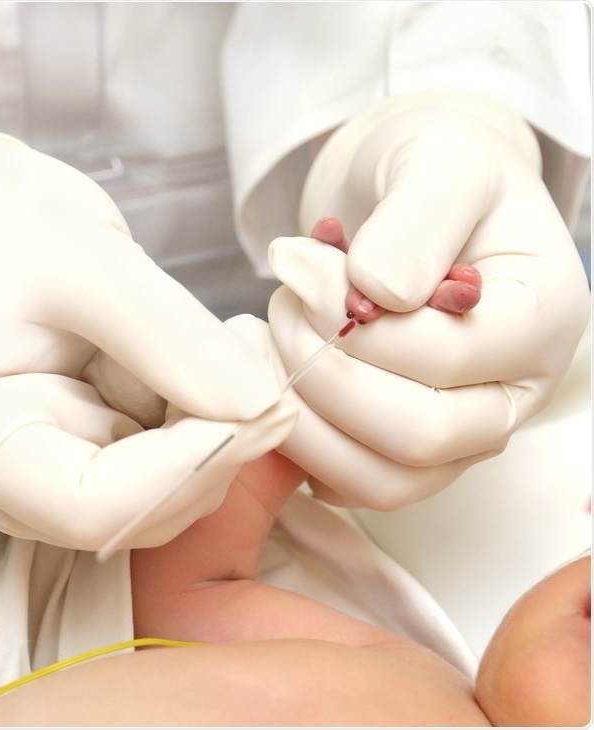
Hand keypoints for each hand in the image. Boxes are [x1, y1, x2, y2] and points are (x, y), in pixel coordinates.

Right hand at [0, 121, 293, 548]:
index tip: (260, 404)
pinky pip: (155, 471)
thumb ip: (171, 335)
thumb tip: (262, 405)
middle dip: (209, 449)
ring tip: (224, 343)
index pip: (87, 506)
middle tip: (253, 359)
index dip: (183, 471)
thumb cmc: (5, 227)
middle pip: (127, 515)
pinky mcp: (71, 465)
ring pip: (154, 500)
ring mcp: (31, 482)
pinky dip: (197, 424)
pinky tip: (198, 361)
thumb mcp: (88, 258)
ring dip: (211, 434)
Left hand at [267, 90, 590, 508]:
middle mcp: (512, 394)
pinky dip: (295, 441)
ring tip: (273, 339)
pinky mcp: (406, 457)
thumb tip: (376, 293)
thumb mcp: (440, 162)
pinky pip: (345, 483)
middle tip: (280, 306)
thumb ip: (416, 218)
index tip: (300, 268)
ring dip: (301, 416)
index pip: (442, 358)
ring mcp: (460, 437)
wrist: (422, 199)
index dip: (353, 325)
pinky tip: (276, 374)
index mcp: (540, 320)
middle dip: (322, 373)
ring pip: (378, 481)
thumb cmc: (439, 175)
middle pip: (416, 438)